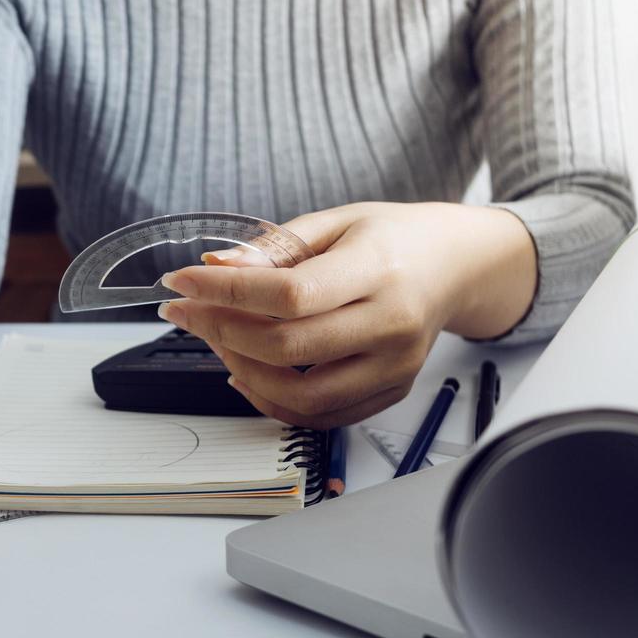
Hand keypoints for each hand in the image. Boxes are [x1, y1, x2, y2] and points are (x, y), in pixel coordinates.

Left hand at [157, 202, 535, 427]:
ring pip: (300, 395)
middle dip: (220, 331)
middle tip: (188, 311)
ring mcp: (394, 366)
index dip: (224, 292)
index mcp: (378, 270)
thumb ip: (275, 247)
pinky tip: (248, 370)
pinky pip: (320, 416)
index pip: (289, 294)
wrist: (455, 266)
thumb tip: (216, 268)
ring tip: (219, 339)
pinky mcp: (391, 392)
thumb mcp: (335, 222)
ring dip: (242, 372)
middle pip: (287, 348)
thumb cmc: (393, 238)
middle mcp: (391, 324)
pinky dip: (273, 400)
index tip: (182, 282)